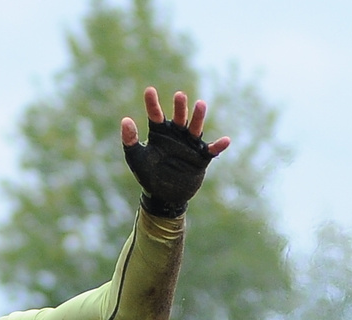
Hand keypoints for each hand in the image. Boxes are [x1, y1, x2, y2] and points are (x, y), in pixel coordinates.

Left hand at [119, 87, 229, 219]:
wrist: (163, 196)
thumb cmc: (148, 174)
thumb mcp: (136, 158)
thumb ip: (130, 140)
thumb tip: (125, 120)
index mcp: (160, 133)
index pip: (156, 115)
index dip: (152, 103)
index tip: (149, 91)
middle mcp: (176, 135)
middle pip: (179, 118)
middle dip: (180, 107)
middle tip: (179, 95)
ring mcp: (189, 145)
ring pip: (195, 129)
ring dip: (198, 118)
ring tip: (201, 104)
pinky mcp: (200, 158)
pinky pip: (211, 151)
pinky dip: (218, 146)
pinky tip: (225, 140)